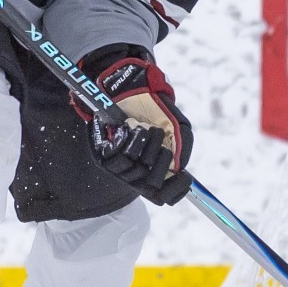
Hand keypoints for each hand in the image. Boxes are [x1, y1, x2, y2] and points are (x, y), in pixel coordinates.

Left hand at [72, 45, 193, 204]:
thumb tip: (179, 170)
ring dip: (147, 144)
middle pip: (153, 186)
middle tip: (161, 138)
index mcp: (157, 173)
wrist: (133, 90)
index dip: (175, 191)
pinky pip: (120, 158)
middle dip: (162, 159)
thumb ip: (183, 150)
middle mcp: (138, 175)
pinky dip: (130, 139)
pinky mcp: (103, 157)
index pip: (166, 197)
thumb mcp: (180, 129)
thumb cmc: (158, 112)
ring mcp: (120, 168)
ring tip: (146, 128)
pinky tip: (128, 128)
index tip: (182, 175)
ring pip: (137, 170)